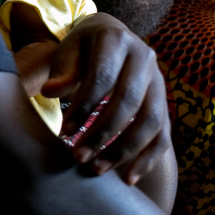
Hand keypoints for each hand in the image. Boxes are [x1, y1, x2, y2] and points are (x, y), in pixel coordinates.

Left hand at [40, 13, 168, 185]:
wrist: (110, 37)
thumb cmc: (82, 49)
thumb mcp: (69, 52)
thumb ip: (62, 72)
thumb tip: (49, 91)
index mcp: (116, 40)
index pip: (102, 77)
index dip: (84, 106)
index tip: (64, 132)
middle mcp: (144, 58)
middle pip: (128, 101)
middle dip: (103, 133)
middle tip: (79, 157)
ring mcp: (159, 81)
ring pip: (151, 121)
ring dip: (125, 150)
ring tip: (98, 169)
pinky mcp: (165, 102)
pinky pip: (163, 134)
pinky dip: (147, 159)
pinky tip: (128, 178)